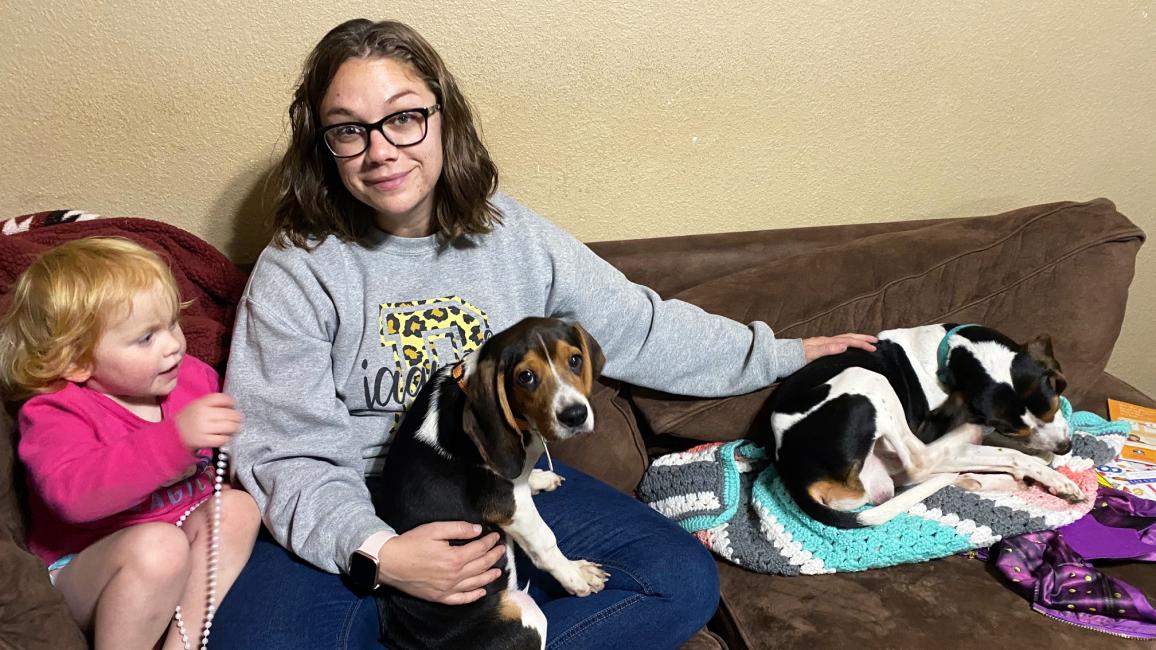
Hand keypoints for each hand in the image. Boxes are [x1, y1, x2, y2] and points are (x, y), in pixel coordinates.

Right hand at [175, 392, 242, 449]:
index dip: (230, 401)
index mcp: (200, 404)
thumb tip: (231, 404)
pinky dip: (227, 438)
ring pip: (228, 427)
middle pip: (229, 413)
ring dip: (235, 428)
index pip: (221, 398)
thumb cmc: (186, 420)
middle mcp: (202, 414)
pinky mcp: (203, 441)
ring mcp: (203, 428)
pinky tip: (225, 437)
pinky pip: (222, 439)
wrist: (171, 436)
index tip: (233, 405)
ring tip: (235, 428)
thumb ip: (211, 404)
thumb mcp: (195, 406)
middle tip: (239, 419)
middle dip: (237, 417)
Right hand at [376, 522, 505, 604]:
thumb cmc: (411, 543)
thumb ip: (458, 529)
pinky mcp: (439, 597)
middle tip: (501, 550)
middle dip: (493, 556)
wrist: (389, 562)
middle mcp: (454, 576)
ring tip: (498, 571)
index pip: (479, 549)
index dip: (490, 542)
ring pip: (475, 583)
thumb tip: (477, 530)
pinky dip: (473, 596)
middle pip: (480, 566)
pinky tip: (481, 592)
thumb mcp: (434, 529)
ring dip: (489, 576)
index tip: (495, 536)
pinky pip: (461, 599)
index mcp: (454, 558)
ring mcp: (447, 588)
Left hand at [803, 333, 877, 362]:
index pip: (848, 341)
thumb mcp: (811, 354)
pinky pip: (838, 344)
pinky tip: (848, 348)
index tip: (874, 348)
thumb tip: (844, 346)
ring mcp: (823, 344)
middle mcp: (826, 341)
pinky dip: (847, 344)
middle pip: (848, 337)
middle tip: (876, 341)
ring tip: (866, 342)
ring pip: (844, 339)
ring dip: (856, 340)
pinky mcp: (820, 349)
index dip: (862, 343)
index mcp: (827, 342)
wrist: (782, 358)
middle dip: (862, 338)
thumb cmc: (796, 358)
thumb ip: (827, 350)